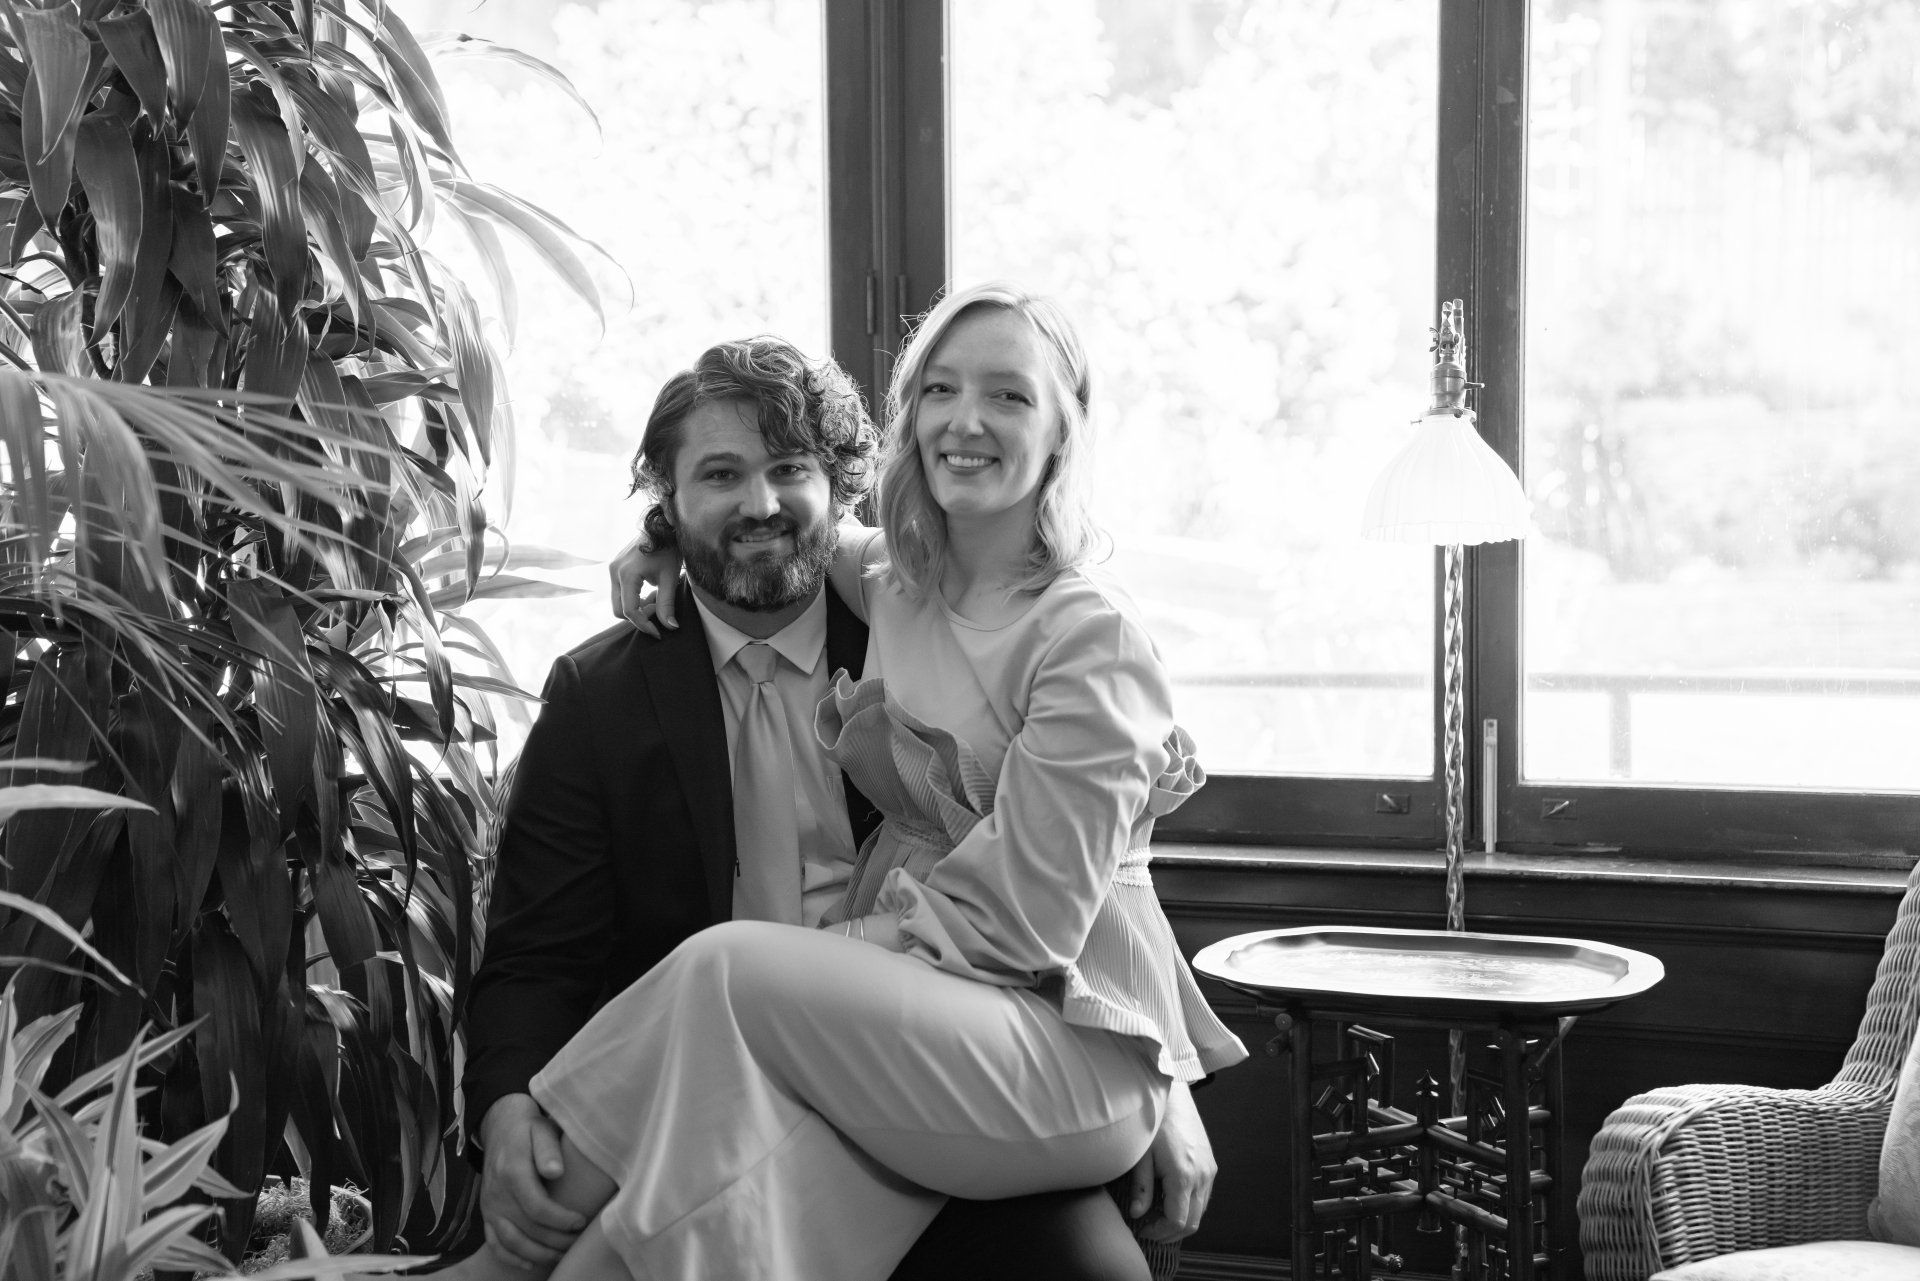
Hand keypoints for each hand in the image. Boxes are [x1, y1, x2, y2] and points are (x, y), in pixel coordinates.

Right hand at [478, 1093, 585, 1267]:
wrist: (500, 1126)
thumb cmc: (529, 1127)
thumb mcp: (542, 1129)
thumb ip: (549, 1150)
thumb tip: (556, 1172)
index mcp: (512, 1173)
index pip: (537, 1208)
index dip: (561, 1220)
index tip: (581, 1221)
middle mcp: (497, 1194)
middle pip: (527, 1229)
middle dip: (555, 1241)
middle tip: (577, 1241)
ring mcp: (489, 1206)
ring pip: (510, 1242)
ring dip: (537, 1254)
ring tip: (561, 1254)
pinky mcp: (487, 1213)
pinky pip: (494, 1243)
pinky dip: (511, 1258)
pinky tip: (532, 1263)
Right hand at [609, 536, 682, 634]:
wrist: (663, 526)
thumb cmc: (668, 549)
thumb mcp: (670, 578)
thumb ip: (667, 604)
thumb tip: (670, 627)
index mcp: (627, 575)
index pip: (630, 611)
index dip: (644, 625)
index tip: (658, 632)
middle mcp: (615, 572)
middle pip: (618, 609)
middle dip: (638, 617)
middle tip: (658, 613)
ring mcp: (613, 567)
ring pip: (618, 600)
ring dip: (636, 606)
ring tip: (656, 599)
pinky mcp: (616, 566)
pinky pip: (620, 590)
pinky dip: (633, 597)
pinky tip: (650, 591)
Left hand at [1124, 1079, 1215, 1241]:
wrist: (1173, 1095)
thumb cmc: (1153, 1123)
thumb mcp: (1142, 1156)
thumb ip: (1141, 1188)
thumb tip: (1137, 1214)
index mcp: (1184, 1176)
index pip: (1177, 1222)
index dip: (1159, 1232)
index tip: (1143, 1228)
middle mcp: (1202, 1176)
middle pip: (1192, 1222)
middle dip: (1170, 1232)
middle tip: (1150, 1229)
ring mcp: (1210, 1171)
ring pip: (1200, 1211)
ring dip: (1182, 1220)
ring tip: (1158, 1216)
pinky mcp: (1211, 1164)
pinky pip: (1204, 1196)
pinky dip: (1190, 1206)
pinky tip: (1171, 1201)